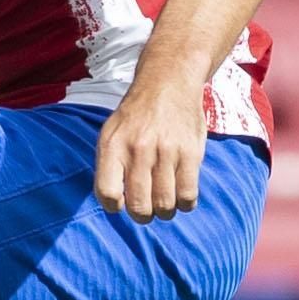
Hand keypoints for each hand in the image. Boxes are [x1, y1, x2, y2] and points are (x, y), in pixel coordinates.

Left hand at [92, 79, 206, 221]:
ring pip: (165, 205)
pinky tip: (181, 195)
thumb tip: (115, 203)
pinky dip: (185, 203)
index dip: (114, 206)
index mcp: (112, 146)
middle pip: (139, 206)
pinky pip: (188, 195)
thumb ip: (109, 165)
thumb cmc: (136, 116)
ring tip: (163, 202)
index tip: (121, 203)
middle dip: (142, 215)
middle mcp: (138, 150)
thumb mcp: (110, 133)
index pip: (107, 193)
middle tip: (146, 209)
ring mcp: (166, 152)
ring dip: (164, 211)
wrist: (168, 83)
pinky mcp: (191, 153)